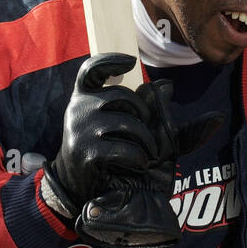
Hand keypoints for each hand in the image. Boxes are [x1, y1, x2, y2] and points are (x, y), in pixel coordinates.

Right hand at [43, 54, 161, 219]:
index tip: (131, 64)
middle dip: (144, 111)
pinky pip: (123, 148)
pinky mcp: (86, 152)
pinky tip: (140, 163)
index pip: (91, 69)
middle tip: (149, 129)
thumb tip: (168, 86)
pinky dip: (139, 157)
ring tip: (149, 152)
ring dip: (146, 139)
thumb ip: (146, 107)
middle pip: (121, 95)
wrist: (78, 186)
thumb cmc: (104, 150)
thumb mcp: (121, 125)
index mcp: (84, 96)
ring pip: (126, 122)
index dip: (110, 61)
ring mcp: (80, 130)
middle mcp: (78, 108)